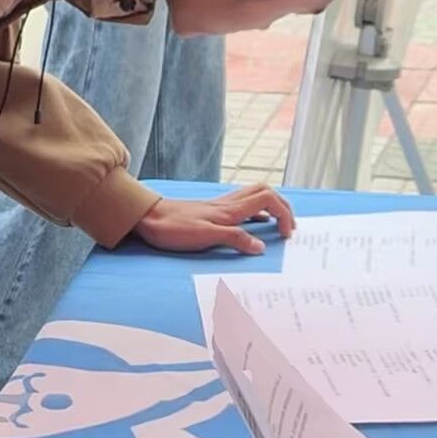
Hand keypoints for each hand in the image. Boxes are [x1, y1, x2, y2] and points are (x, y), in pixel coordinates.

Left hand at [133, 184, 296, 256]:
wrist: (147, 218)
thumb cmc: (173, 229)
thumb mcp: (205, 237)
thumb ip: (234, 239)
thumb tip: (260, 246)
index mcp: (230, 210)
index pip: (268, 199)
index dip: (284, 213)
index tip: (287, 234)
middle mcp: (227, 204)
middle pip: (265, 191)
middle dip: (283, 206)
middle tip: (289, 227)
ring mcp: (219, 206)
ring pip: (254, 196)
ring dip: (270, 207)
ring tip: (277, 225)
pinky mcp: (211, 211)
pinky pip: (241, 205)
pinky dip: (254, 212)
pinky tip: (251, 225)